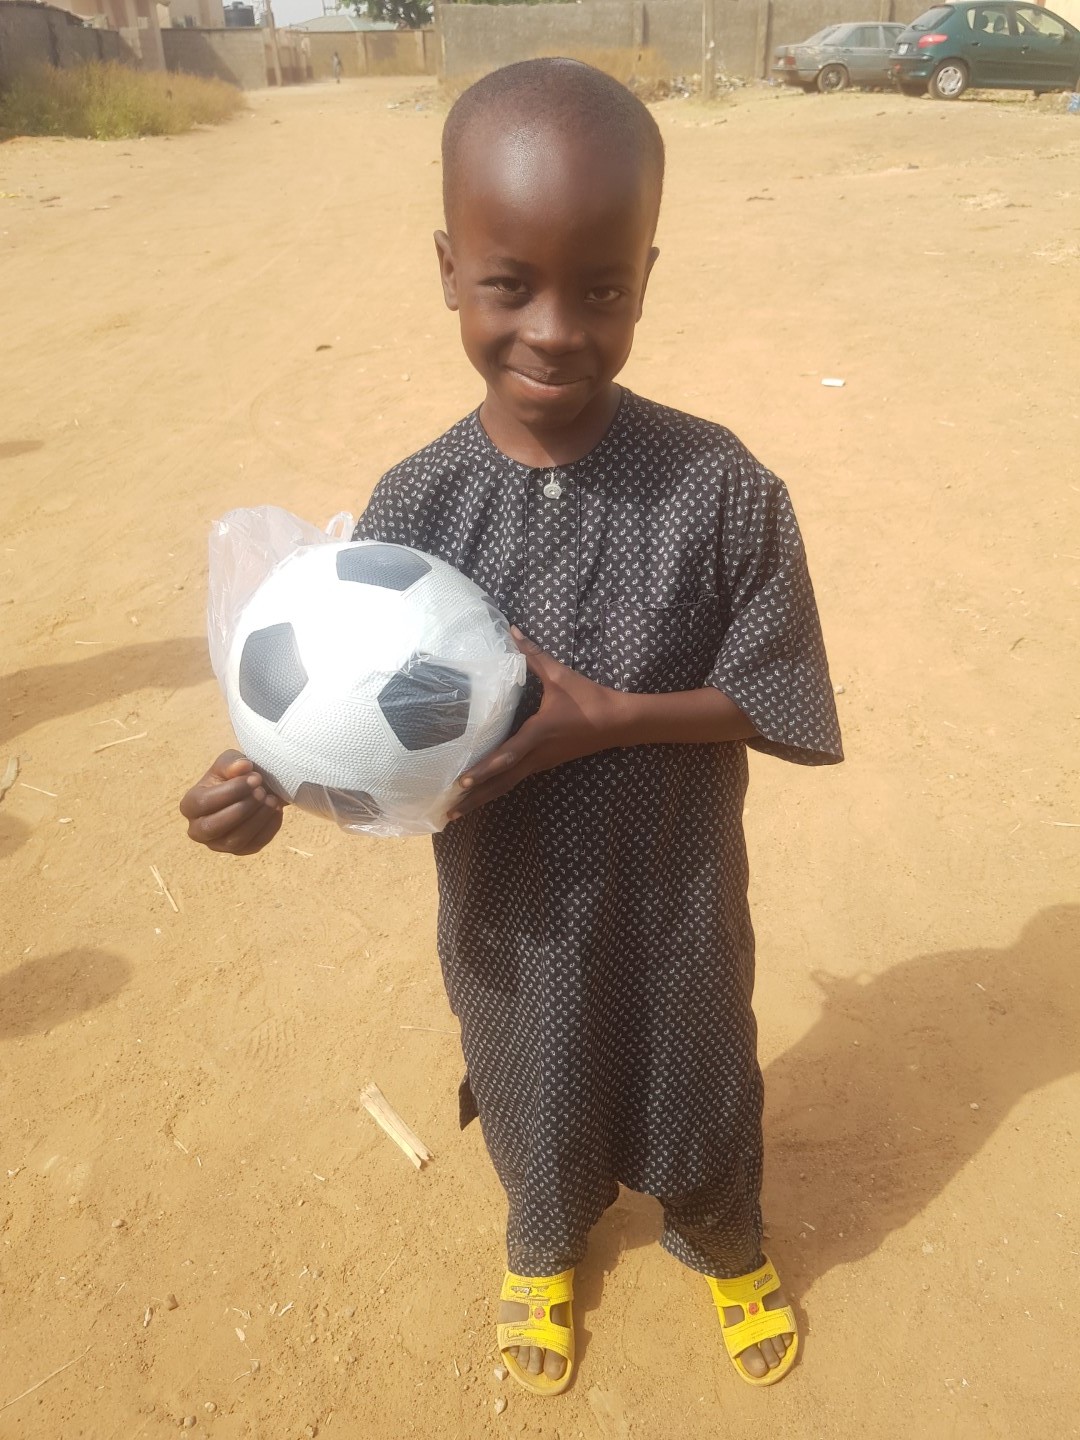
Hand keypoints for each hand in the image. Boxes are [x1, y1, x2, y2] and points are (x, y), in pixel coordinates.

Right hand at [179, 749, 284, 855]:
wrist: (253, 788)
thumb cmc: (234, 774)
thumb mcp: (230, 761)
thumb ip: (232, 762)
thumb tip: (243, 767)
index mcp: (190, 805)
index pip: (204, 802)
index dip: (231, 791)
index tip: (255, 778)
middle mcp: (198, 829)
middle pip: (214, 827)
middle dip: (242, 809)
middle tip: (262, 792)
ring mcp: (218, 844)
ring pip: (234, 841)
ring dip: (257, 820)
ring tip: (272, 800)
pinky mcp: (240, 850)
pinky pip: (253, 845)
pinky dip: (268, 828)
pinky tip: (276, 810)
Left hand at [448, 629, 626, 818]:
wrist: (618, 722)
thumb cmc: (589, 699)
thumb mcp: (560, 676)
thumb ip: (533, 655)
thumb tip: (512, 631)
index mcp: (538, 735)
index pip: (507, 756)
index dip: (484, 769)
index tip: (462, 782)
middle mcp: (537, 755)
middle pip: (501, 782)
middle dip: (474, 798)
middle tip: (448, 812)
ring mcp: (541, 763)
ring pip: (507, 785)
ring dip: (482, 799)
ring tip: (456, 813)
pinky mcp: (544, 764)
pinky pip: (515, 780)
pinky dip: (496, 788)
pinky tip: (481, 795)